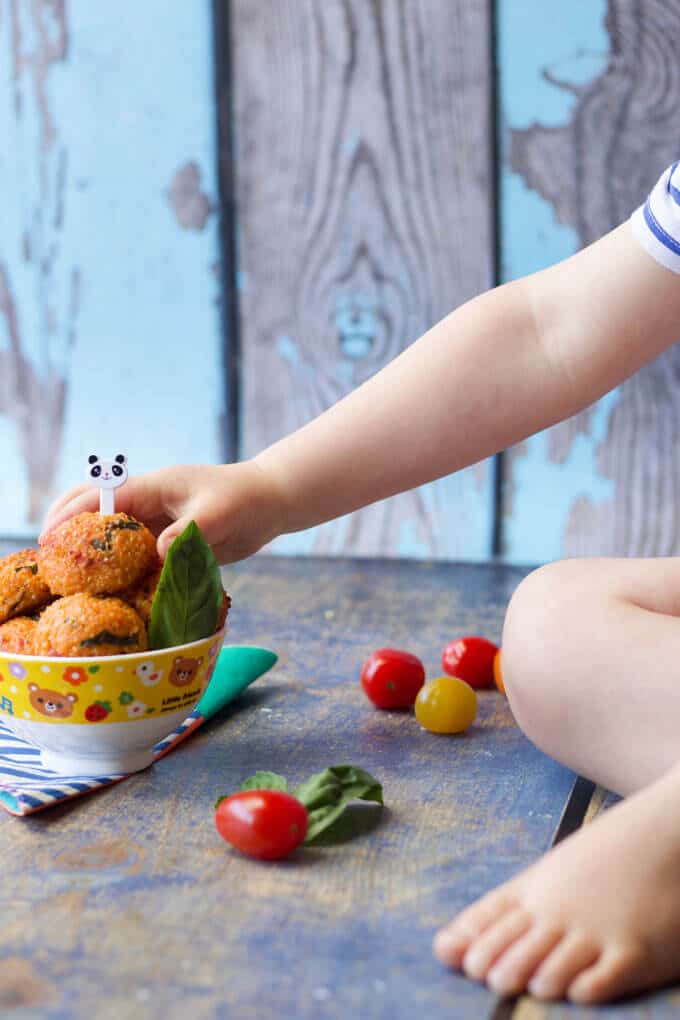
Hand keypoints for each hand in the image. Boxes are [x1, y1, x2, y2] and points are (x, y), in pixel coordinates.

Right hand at [40, 461, 287, 563]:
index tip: (50, 538)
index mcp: (154, 487)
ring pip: (114, 533)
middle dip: (68, 525)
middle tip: (47, 557)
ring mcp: (158, 520)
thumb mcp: (216, 516)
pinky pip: (137, 552)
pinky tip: (111, 588)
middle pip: (96, 507)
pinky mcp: (170, 539)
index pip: (103, 498)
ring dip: (93, 549)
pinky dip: (121, 567)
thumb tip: (156, 553)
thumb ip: (186, 534)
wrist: (271, 503)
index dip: (73, 516)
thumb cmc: (245, 500)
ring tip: (69, 576)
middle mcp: (150, 502)